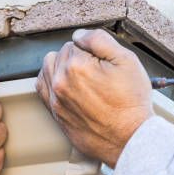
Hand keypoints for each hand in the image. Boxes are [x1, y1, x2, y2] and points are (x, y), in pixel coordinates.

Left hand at [36, 29, 153, 167]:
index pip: (75, 43)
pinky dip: (51, 81)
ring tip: (83, 77)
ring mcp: (55, 99)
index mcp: (76, 66)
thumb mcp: (127, 61)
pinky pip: (42, 88)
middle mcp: (60, 82)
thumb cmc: (131, 103)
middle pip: (61, 54)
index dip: (92, 50)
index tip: (104, 63)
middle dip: (78, 58)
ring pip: (48, 68)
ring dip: (62, 67)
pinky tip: (66, 85)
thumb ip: (99, 39)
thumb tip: (79, 35)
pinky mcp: (55, 113)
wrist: (130, 139)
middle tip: (98, 72)